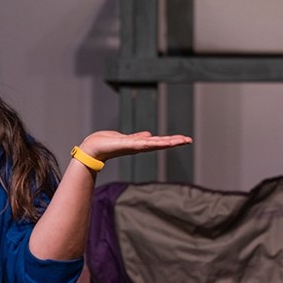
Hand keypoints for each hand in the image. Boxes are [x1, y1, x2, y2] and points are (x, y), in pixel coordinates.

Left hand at [76, 131, 191, 162]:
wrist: (93, 148)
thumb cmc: (106, 143)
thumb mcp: (125, 138)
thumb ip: (137, 137)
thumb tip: (148, 134)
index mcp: (139, 143)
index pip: (159, 141)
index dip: (171, 140)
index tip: (184, 139)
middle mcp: (139, 146)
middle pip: (161, 143)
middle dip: (175, 142)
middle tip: (189, 140)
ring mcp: (134, 146)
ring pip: (155, 144)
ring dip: (168, 142)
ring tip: (181, 140)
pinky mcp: (127, 145)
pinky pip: (143, 143)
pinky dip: (153, 143)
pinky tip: (162, 142)